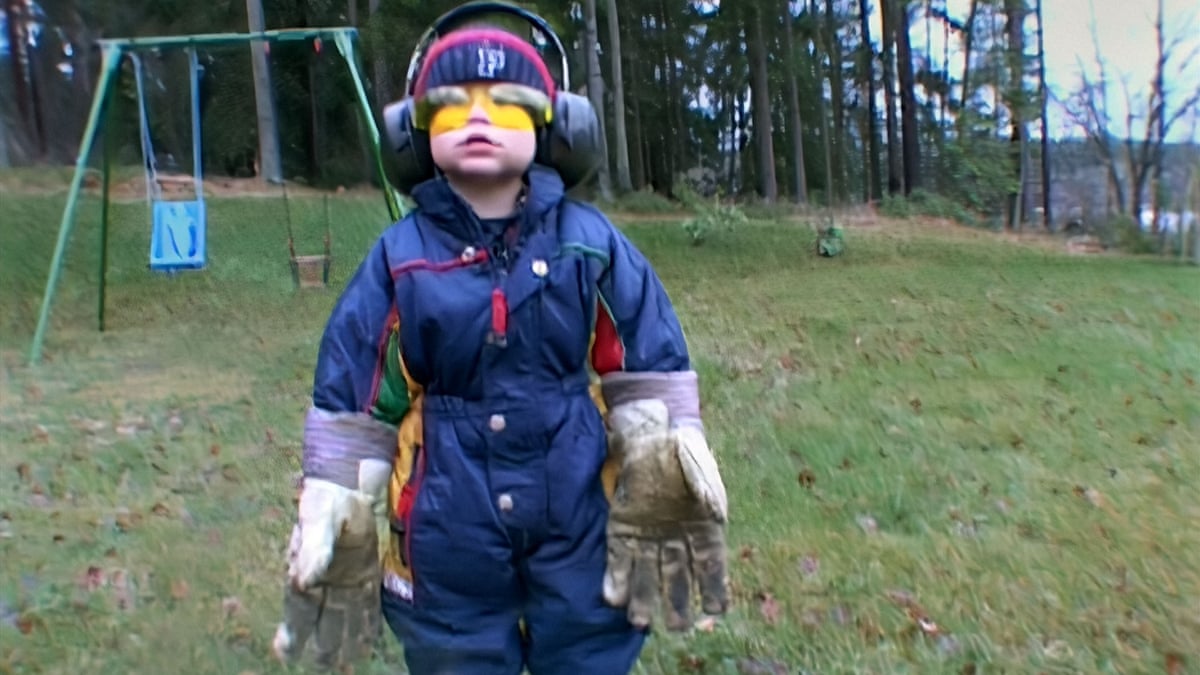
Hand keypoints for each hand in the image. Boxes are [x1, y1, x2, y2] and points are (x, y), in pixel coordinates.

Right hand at [272, 460, 389, 668]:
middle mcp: (324, 580)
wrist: (351, 481)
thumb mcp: (319, 519)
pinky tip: (368, 640)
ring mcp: (346, 578)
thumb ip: (314, 549)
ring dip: (344, 639)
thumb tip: (305, 581)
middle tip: (324, 666)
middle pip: (322, 619)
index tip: (287, 654)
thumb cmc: (329, 498)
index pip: (299, 609)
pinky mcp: (366, 572)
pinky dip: (366, 623)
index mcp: (305, 570)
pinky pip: (366, 604)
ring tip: (345, 663)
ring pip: (344, 616)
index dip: (293, 632)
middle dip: (322, 644)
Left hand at [602, 399, 728, 630]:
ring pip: (647, 573)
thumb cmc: (682, 449)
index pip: (712, 564)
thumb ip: (706, 486)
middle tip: (676, 626)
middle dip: (677, 602)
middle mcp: (676, 539)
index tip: (715, 609)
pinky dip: (615, 577)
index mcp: (703, 528)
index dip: (714, 587)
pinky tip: (613, 597)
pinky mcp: (622, 529)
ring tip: (640, 621)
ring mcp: (648, 537)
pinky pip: (619, 557)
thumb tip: (714, 511)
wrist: (651, 434)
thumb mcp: (698, 463)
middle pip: (678, 577)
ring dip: (644, 597)